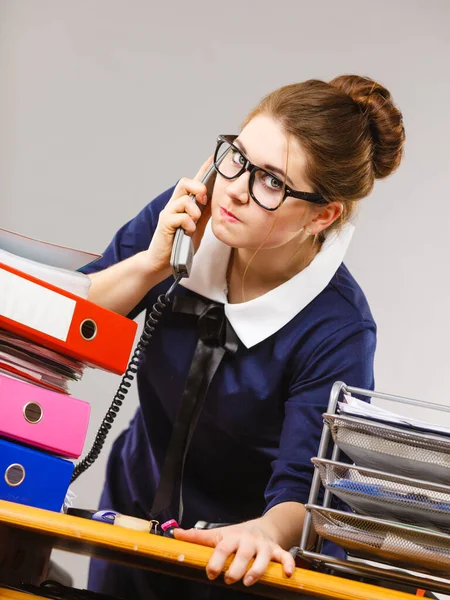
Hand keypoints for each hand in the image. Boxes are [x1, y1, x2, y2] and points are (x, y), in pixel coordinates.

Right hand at [145, 157, 212, 276]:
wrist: (162, 262)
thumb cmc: (179, 244)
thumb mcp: (198, 226)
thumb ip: (205, 213)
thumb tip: (217, 199)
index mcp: (183, 204)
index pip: (193, 182)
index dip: (202, 170)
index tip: (213, 160)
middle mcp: (174, 205)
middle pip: (184, 182)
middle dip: (198, 188)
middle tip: (204, 200)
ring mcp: (168, 213)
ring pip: (184, 200)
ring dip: (195, 211)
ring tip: (195, 223)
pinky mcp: (165, 224)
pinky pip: (180, 217)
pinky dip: (188, 224)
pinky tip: (189, 232)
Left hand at [174, 519, 294, 586]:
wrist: (262, 526)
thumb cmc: (237, 534)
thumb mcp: (218, 534)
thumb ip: (197, 537)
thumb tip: (176, 533)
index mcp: (232, 537)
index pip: (223, 547)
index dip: (216, 560)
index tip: (211, 573)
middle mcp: (248, 541)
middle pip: (243, 553)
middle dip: (236, 568)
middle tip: (229, 579)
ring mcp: (263, 546)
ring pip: (262, 557)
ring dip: (256, 569)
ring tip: (248, 581)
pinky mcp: (277, 551)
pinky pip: (285, 556)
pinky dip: (287, 564)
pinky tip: (287, 574)